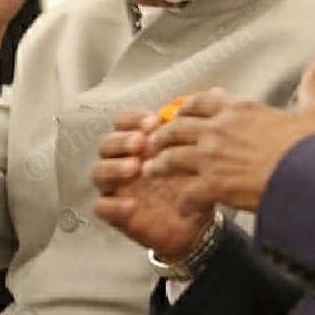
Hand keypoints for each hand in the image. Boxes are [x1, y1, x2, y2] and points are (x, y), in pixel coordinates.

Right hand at [92, 110, 214, 260]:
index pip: (123, 122)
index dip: (133, 119)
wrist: (199, 223)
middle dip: (121, 140)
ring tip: (135, 168)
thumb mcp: (200, 155)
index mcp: (139, 144)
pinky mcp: (117, 214)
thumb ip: (201, 125)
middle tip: (141, 142)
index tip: (153, 122)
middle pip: (106, 144)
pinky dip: (113, 205)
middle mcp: (123, 162)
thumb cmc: (193, 183)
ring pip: (98, 172)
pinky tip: (131, 204)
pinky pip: (101, 207)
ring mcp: (117, 188)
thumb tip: (216, 90)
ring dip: (113, 167)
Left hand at [141, 58, 314, 211]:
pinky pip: (187, 192)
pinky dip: (182, 199)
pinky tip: (181, 204)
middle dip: (163, 134)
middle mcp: (219, 129)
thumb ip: (312, 85)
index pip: (202, 102)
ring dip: (160, 164)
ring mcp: (212, 157)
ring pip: (172, 157)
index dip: (187, 108)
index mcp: (240, 109)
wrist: (310, 178)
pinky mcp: (213, 184)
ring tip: (151, 169)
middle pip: (178, 127)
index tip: (180, 113)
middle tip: (154, 141)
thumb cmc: (312, 147)